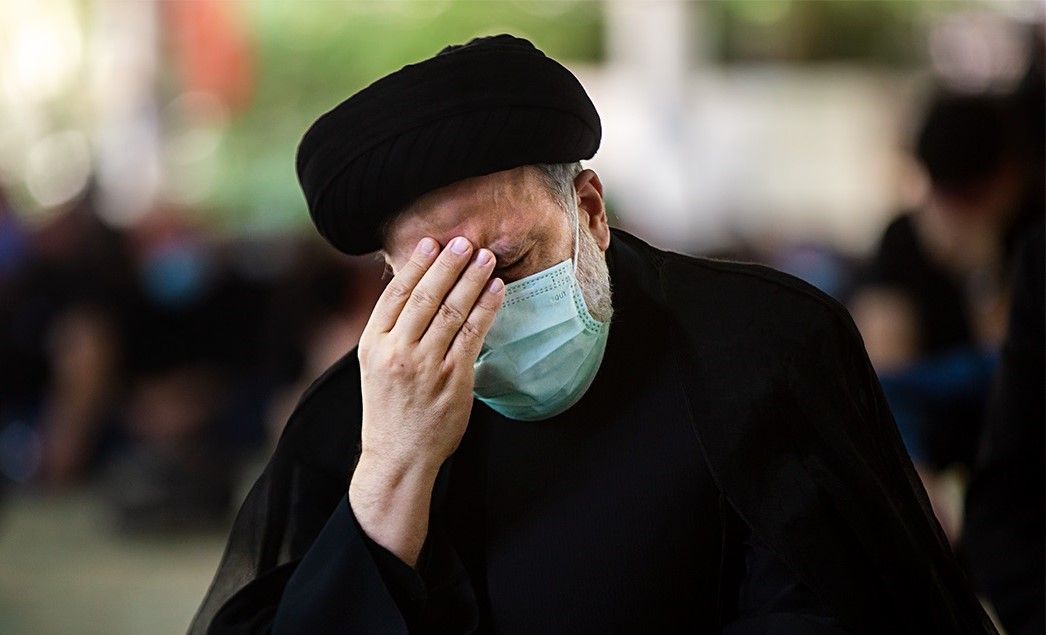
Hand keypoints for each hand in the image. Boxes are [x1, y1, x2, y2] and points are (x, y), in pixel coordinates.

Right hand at [356, 235, 504, 472]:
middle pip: (425, 296)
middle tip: (466, 241)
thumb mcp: (375, 366)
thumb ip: (392, 331)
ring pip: (451, 310)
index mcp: (372, 344)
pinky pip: (472, 333)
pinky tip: (496, 290)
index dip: (415, 265)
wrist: (398, 457)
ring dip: (472, 280)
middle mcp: (396, 351)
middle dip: (448, 265)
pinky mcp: (453, 378)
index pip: (395, 294)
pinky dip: (486, 308)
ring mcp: (425, 365)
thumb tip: (413, 291)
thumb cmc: (390, 410)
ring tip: (486, 258)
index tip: (432, 243)